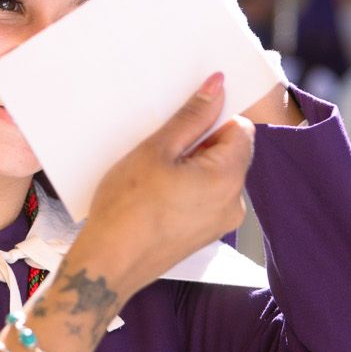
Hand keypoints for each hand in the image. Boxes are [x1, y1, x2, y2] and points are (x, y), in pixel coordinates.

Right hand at [72, 73, 254, 298]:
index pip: (241, 129)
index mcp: (228, 178)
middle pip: (229, 154)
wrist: (109, 264)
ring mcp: (220, 223)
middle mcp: (233, 203)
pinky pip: (205, 199)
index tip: (183, 122)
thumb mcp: (156, 150)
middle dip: (199, 144)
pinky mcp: (205, 235)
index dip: (213, 120)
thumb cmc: (126, 208)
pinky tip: (156, 194)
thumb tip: (218, 87)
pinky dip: (186, 189)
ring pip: (215, 176)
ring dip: (191, 167)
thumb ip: (192, 116)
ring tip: (154, 175)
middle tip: (161, 149)